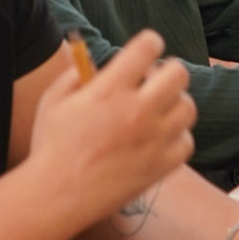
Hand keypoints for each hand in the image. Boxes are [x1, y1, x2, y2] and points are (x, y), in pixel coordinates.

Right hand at [24, 30, 195, 221]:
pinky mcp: (160, 167)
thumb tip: (97, 62)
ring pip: (188, 107)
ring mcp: (152, 140)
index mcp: (109, 89)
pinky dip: (177, 137)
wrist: (56, 196)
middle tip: (157, 79)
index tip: (147, 48)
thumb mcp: (52, 100)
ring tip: (158, 109)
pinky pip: (186, 142)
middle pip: (178, 74)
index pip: (148, 47)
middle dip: (169, 70)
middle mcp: (136, 111)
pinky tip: (159, 138)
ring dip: (175, 103)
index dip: (150, 43)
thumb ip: (76, 74)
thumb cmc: (50, 147)